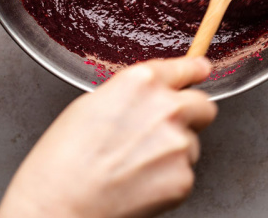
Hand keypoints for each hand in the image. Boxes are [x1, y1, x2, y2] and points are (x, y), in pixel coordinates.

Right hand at [0, 57, 217, 217]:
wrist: (63, 199)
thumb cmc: (65, 154)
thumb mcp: (91, 103)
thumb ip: (130, 94)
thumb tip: (147, 98)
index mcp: (141, 82)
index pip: (184, 68)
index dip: (193, 70)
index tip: (200, 70)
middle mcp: (166, 108)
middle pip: (203, 105)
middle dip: (191, 114)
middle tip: (167, 128)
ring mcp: (179, 145)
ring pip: (191, 143)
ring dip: (174, 150)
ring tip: (136, 163)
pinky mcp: (184, 178)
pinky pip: (184, 173)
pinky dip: (167, 177)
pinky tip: (139, 181)